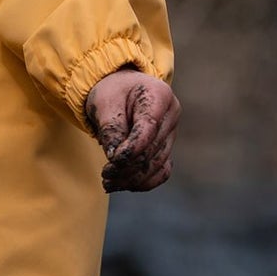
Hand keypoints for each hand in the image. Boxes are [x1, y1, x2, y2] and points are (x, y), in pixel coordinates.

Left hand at [85, 70, 179, 192]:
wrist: (119, 90)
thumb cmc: (112, 91)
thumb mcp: (104, 102)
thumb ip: (111, 128)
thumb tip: (115, 157)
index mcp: (160, 95)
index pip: (149, 128)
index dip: (132, 149)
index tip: (112, 161)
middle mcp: (171, 114)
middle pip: (152, 149)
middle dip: (128, 166)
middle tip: (105, 174)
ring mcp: (172, 133)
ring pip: (157, 164)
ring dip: (132, 178)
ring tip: (109, 183)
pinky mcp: (166, 148)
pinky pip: (162, 171)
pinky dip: (144, 182)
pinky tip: (124, 185)